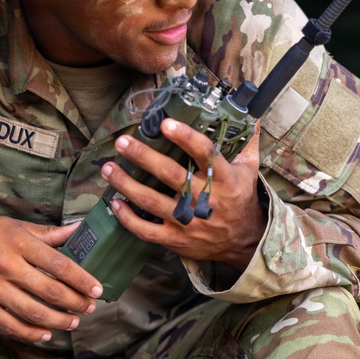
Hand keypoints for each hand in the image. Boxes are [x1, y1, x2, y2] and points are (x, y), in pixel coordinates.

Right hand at [0, 216, 101, 343]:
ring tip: (74, 322)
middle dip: (75, 302)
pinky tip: (47, 334)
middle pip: (49, 291)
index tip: (97, 289)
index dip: (81, 279)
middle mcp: (5, 266)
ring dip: (58, 321)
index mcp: (17, 243)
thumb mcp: (15, 226)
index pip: (58, 264)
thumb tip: (80, 229)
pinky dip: (31, 333)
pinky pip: (10, 326)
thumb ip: (48, 233)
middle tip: (90, 308)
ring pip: (32, 312)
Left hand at [101, 117, 267, 270]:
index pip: (204, 153)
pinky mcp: (176, 240)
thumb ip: (247, 142)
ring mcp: (188, 222)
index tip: (165, 124)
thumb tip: (251, 116)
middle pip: (169, 174)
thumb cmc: (242, 200)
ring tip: (108, 168)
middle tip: (122, 142)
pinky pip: (146, 231)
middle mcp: (204, 200)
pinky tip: (114, 203)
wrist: (245, 242)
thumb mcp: (249, 170)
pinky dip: (127, 218)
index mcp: (224, 179)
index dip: (185, 137)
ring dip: (126, 183)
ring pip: (151, 201)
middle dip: (143, 156)